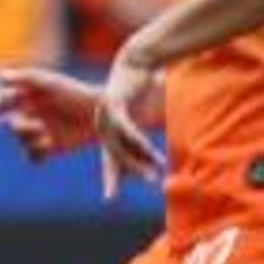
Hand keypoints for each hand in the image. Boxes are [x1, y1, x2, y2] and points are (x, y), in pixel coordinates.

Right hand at [0, 66, 103, 163]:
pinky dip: (36, 155)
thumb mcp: (51, 83)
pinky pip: (32, 157)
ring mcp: (39, 132)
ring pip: (21, 142)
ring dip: (31, 139)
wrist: (101, 114)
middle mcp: (30, 114)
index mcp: (27, 96)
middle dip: (21, 127)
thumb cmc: (75, 93)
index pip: (1, 102)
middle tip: (37, 126)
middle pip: (12, 126)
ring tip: (48, 135)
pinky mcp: (50, 148)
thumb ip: (26, 78)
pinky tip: (48, 147)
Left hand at [96, 39, 169, 198]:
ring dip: (138, 162)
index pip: (111, 161)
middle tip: (134, 190)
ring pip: (121, 145)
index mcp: (109, 133)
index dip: (112, 179)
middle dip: (125, 175)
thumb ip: (145, 140)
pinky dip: (138, 141)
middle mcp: (104, 126)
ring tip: (154, 176)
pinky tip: (149, 151)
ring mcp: (106, 115)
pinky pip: (126, 128)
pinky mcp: (114, 104)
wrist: (137, 63)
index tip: (109, 199)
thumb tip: (159, 160)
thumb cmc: (140, 92)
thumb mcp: (143, 118)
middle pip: (114, 157)